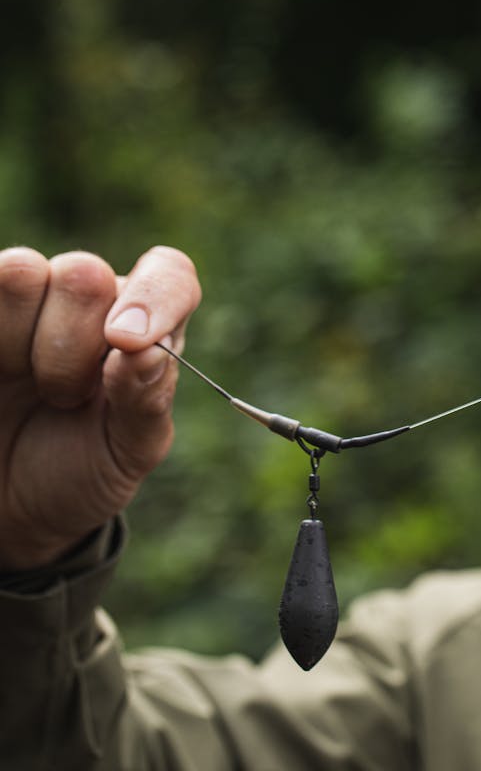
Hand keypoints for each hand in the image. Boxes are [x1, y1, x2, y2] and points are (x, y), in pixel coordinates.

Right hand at [0, 246, 200, 570]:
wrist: (8, 504)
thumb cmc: (81, 469)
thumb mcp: (126, 451)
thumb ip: (145, 402)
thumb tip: (148, 353)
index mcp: (146, 328)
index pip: (169, 275)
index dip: (154, 295)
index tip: (127, 342)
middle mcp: (88, 303)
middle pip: (86, 273)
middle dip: (73, 345)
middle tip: (66, 398)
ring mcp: (24, 302)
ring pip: (22, 271)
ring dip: (20, 340)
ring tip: (25, 387)